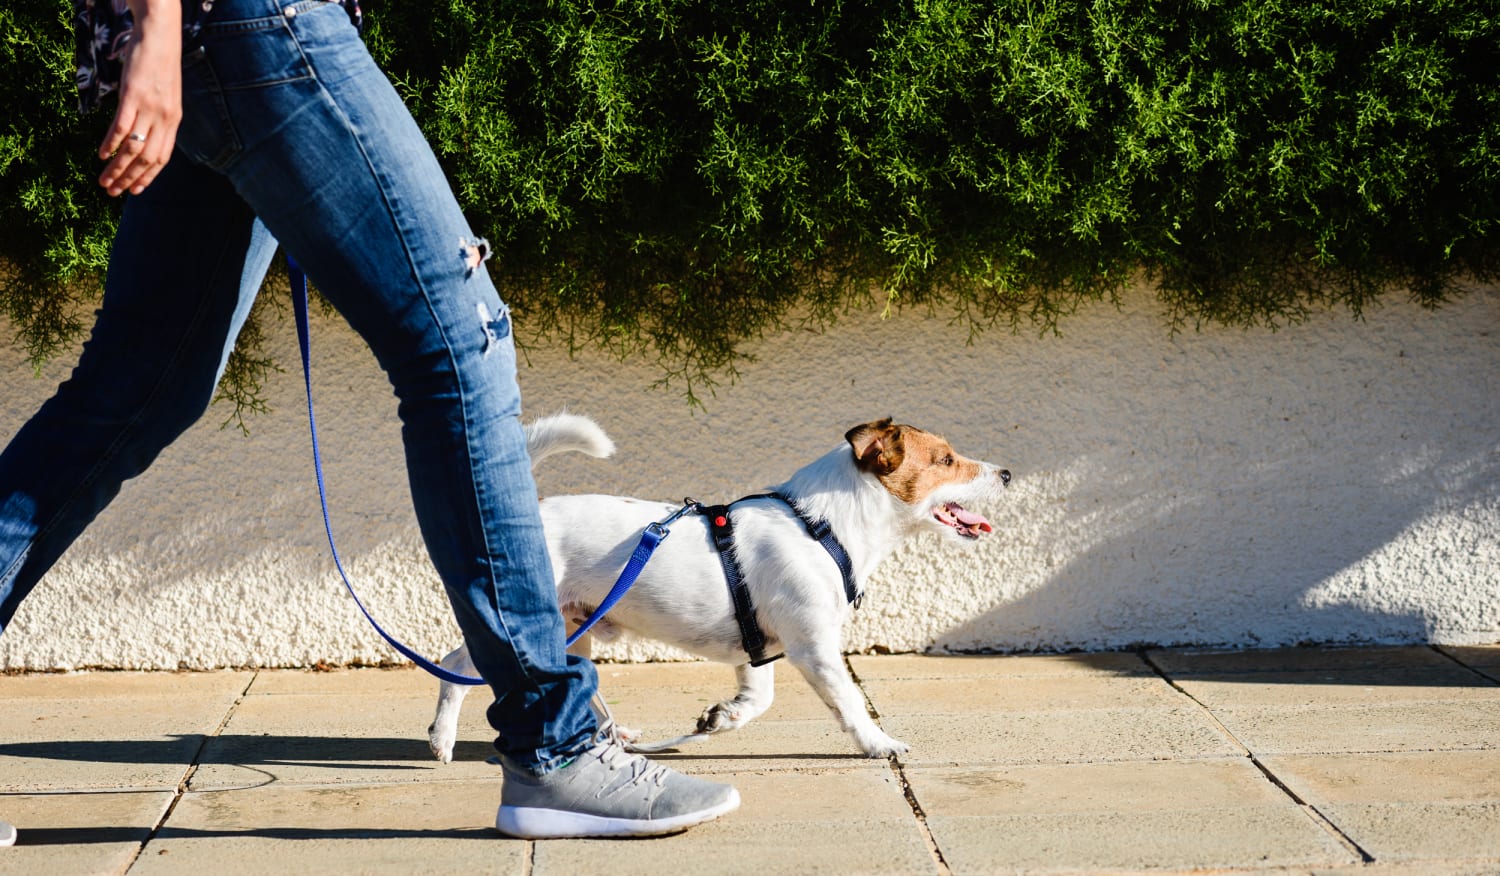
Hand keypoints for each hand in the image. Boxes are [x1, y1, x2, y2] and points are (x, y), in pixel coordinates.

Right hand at [98, 0, 182, 196]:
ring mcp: (149, 107)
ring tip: (103, 181)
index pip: (163, 158)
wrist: (160, 36)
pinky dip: (111, 143)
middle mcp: (164, 118)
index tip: (135, 192)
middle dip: (130, 179)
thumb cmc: (160, 66)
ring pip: (133, 147)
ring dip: (117, 168)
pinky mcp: (134, 95)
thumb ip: (159, 117)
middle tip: (112, 193)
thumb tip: (147, 136)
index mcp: (173, 121)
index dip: (149, 177)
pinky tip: (102, 154)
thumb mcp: (166, 96)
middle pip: (147, 158)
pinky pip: (122, 126)